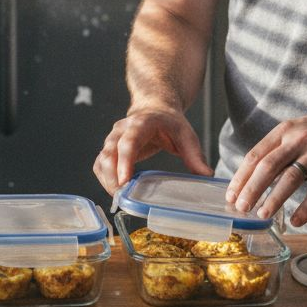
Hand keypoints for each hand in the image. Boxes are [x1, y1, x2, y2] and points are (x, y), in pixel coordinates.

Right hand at [93, 108, 213, 194]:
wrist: (155, 108)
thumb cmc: (170, 123)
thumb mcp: (186, 135)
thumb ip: (194, 155)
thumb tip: (206, 175)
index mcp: (141, 123)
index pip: (128, 142)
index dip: (125, 162)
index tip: (125, 181)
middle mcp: (122, 129)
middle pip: (109, 153)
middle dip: (112, 177)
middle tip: (122, 197)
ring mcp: (113, 138)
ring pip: (102, 160)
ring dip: (106, 180)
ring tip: (119, 198)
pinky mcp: (110, 148)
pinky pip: (100, 165)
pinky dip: (104, 179)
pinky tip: (115, 191)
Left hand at [225, 102, 306, 226]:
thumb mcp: (300, 130)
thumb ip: (280, 148)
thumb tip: (256, 175)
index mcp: (286, 131)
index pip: (255, 155)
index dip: (241, 177)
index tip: (230, 195)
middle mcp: (299, 139)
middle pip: (267, 167)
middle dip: (250, 189)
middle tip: (240, 208)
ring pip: (290, 179)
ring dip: (273, 199)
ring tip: (262, 214)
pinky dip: (306, 208)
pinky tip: (296, 220)